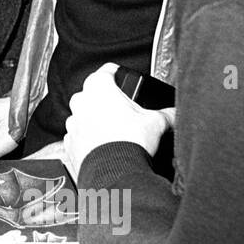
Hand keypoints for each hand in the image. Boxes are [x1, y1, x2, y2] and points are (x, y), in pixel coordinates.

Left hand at [63, 63, 175, 179]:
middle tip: (124, 111)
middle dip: (107, 100)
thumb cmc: (129, 143)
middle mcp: (81, 102)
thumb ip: (167, 114)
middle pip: (93, 93)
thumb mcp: (156, 122)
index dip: (118, 73)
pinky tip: (104, 147)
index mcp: (98, 88)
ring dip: (95, 120)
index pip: (107, 70)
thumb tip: (174, 114)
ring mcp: (73, 123)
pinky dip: (89, 139)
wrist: (113, 173)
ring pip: (83, 115)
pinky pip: (79, 136)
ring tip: (115, 131)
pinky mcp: (69, 143)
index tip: (124, 78)